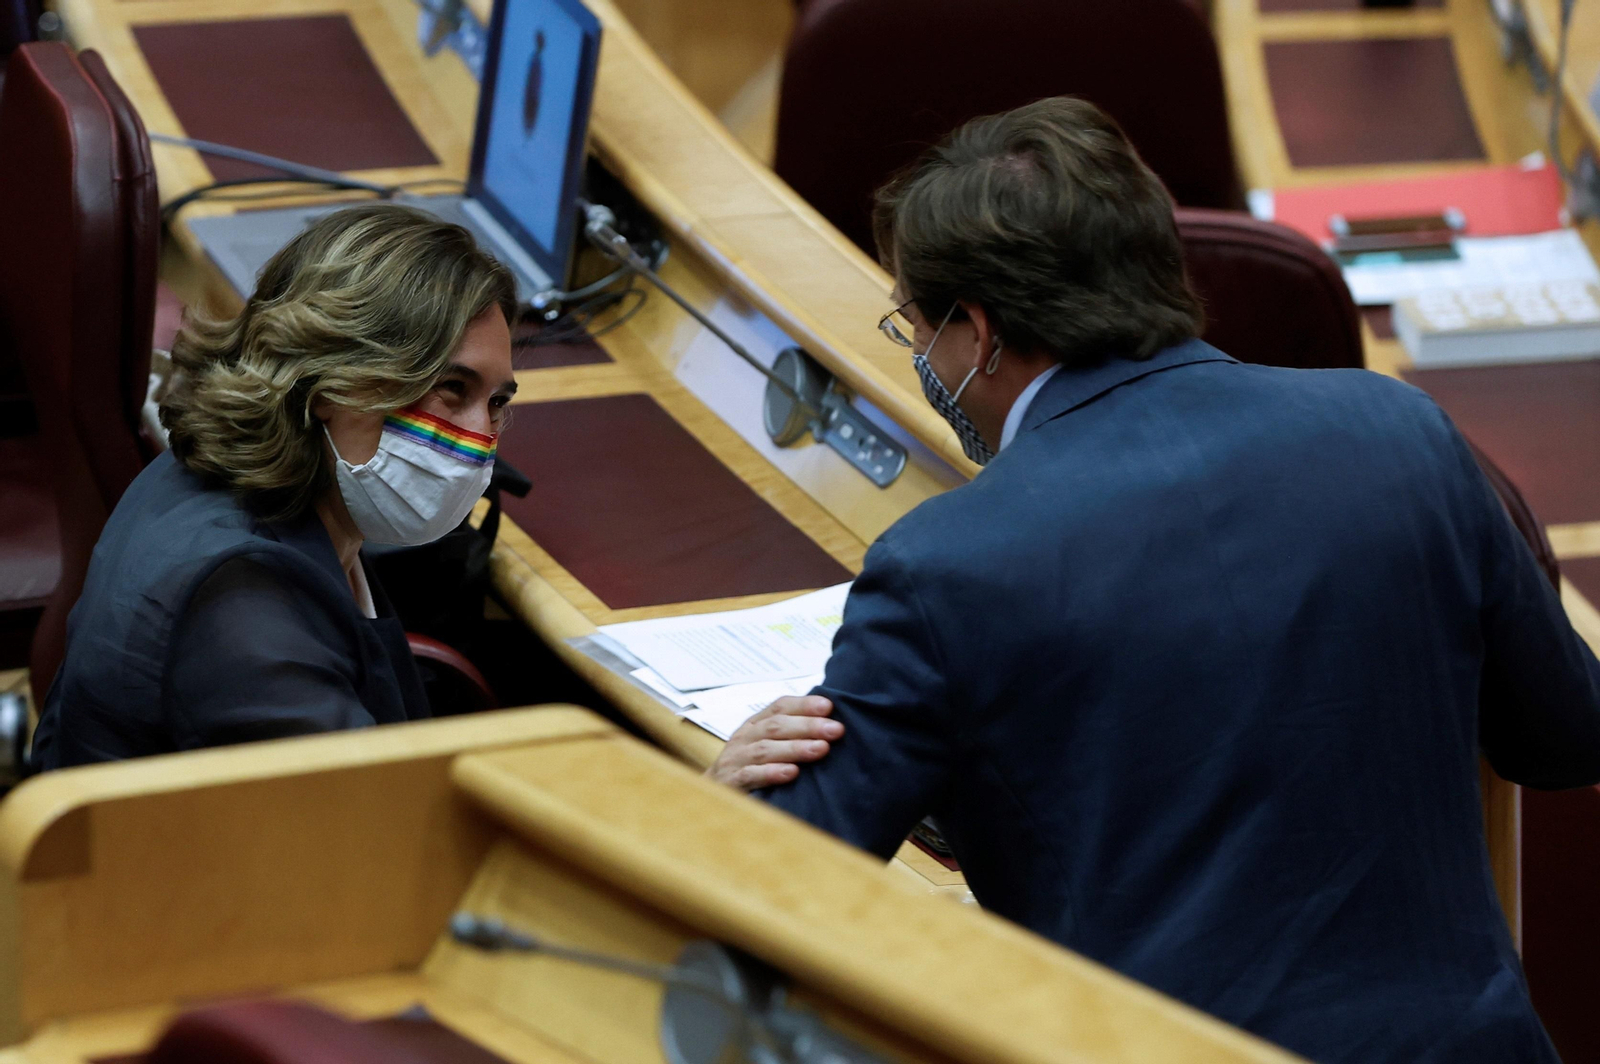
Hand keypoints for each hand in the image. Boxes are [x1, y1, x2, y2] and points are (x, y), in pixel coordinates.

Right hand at [705, 695, 841, 791]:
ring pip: (766, 750)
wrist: (711, 796)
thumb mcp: (765, 745)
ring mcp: (735, 759)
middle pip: (776, 726)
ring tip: (821, 749)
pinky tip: (791, 773)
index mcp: (755, 724)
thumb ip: (790, 734)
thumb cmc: (747, 767)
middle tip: (835, 730)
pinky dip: (771, 773)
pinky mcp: (730, 782)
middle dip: (808, 726)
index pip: (780, 707)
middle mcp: (745, 737)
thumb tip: (830, 725)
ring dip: (795, 748)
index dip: (804, 705)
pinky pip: (750, 775)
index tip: (829, 706)